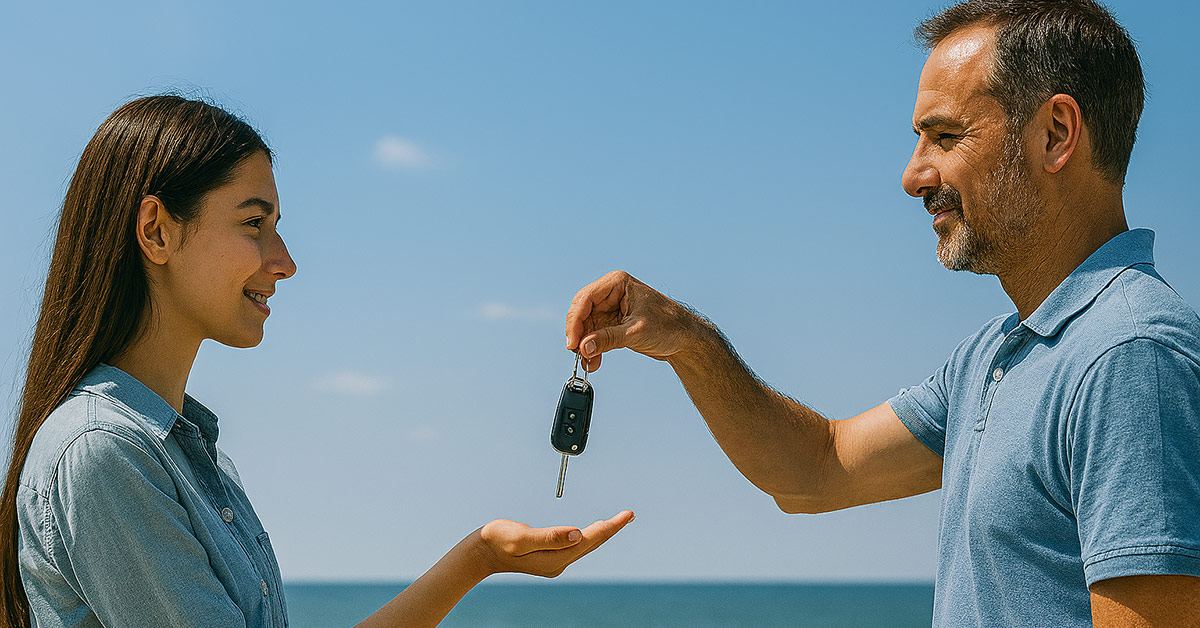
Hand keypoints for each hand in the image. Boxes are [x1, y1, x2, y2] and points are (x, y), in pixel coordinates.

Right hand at [474, 510, 634, 577]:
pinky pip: (575, 545)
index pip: (590, 539)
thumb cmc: (497, 541)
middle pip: (592, 543)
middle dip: (611, 528)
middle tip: (629, 515)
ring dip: (601, 533)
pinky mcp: (548, 556)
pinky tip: (590, 531)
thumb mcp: (522, 537)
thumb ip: (550, 536)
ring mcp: (554, 561)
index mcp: (556, 558)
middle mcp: (558, 563)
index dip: (610, 526)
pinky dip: (587, 535)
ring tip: (616, 521)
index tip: (627, 515)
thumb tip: (579, 534)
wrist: (480, 553)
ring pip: (585, 545)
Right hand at [565, 271, 698, 371]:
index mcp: (617, 284)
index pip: (585, 299)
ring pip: (587, 326)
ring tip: (588, 363)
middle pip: (582, 312)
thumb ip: (608, 339)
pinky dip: (593, 348)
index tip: (573, 343)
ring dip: (585, 345)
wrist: (686, 339)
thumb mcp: (636, 332)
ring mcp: (612, 309)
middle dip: (579, 334)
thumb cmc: (669, 326)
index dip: (575, 321)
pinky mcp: (614, 324)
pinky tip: (593, 362)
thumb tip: (583, 348)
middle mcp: (611, 293)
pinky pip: (595, 335)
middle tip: (577, 354)